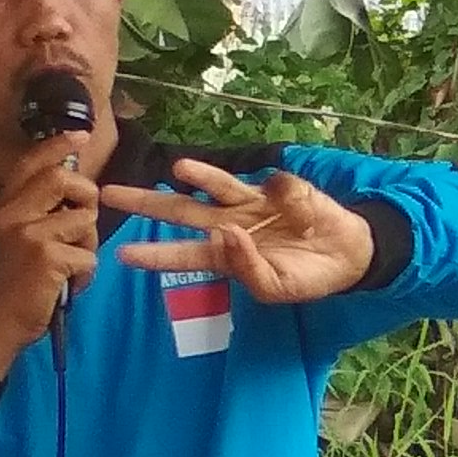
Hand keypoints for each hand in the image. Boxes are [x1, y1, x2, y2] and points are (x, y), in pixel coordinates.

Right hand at [0, 146, 100, 375]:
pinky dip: (85, 274)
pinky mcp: (46, 257)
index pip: (31, 163)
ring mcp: (28, 234)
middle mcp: (11, 214)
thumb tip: (76, 187)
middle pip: (63, 179)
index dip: (58, 146)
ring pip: (84, 221)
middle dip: (86, 198)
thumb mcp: (14, 237)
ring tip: (67, 265)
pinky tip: (66, 285)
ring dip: (87, 246)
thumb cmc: (13, 282)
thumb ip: (37, 210)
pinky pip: (88, 256)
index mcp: (4, 206)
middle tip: (82, 222)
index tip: (80, 136)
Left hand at [104, 160, 376, 303]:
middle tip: (109, 194)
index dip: (154, 255)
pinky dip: (275, 190)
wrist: (348, 255)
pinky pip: (270, 185)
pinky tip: (284, 200)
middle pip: (180, 212)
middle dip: (146, 203)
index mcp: (225, 256)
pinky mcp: (279, 190)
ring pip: (215, 187)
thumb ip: (248, 268)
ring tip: (178, 169)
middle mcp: (228, 225)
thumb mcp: (277, 288)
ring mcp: (250, 205)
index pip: (181, 255)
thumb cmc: (307, 277)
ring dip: (198, 176)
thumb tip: (226, 232)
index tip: (121, 255)